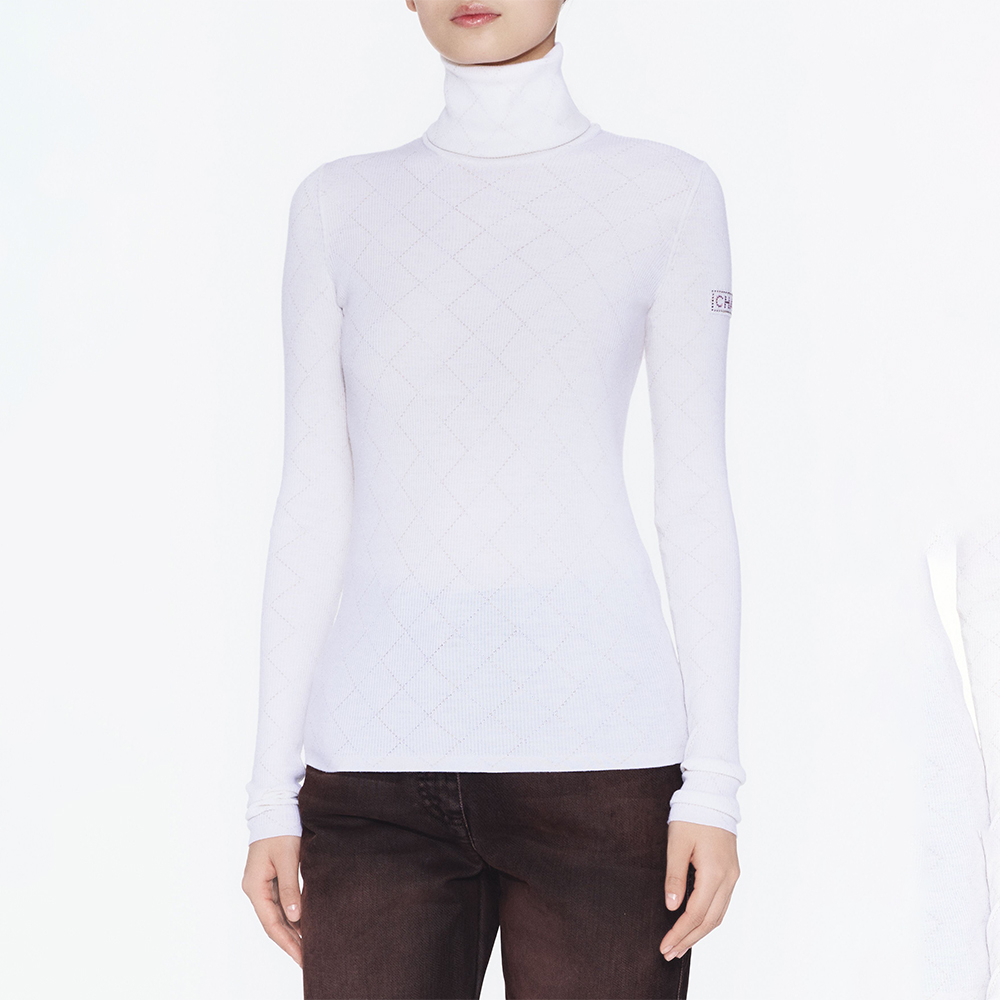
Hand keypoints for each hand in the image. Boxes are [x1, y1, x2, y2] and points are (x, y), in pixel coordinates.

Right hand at [242, 835, 303, 967]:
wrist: (274, 807)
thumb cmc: (280, 829)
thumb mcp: (288, 858)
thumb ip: (290, 888)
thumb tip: (295, 917)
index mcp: (254, 887)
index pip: (272, 924)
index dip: (288, 943)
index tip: (302, 958)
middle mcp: (255, 889)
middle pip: (273, 923)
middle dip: (290, 942)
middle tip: (308, 960)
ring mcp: (261, 884)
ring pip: (277, 915)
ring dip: (291, 931)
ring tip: (308, 947)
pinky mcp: (269, 878)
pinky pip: (279, 903)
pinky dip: (291, 915)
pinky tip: (304, 924)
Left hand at [659, 820, 739, 961]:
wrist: (713, 796)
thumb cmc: (691, 816)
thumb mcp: (677, 844)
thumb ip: (674, 877)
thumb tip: (672, 907)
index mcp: (715, 872)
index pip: (696, 913)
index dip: (680, 932)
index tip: (664, 946)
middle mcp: (729, 878)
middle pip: (710, 920)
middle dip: (689, 939)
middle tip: (669, 954)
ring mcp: (733, 876)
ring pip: (719, 915)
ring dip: (700, 933)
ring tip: (681, 945)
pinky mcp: (732, 871)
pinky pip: (722, 903)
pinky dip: (708, 919)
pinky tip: (695, 925)